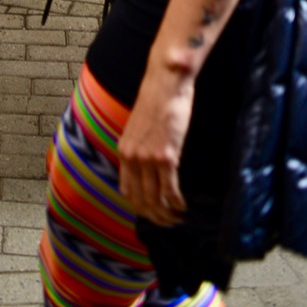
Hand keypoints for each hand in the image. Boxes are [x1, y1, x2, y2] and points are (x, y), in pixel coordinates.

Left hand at [117, 63, 194, 227]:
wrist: (165, 84)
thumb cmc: (157, 103)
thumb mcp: (139, 128)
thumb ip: (140, 148)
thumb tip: (148, 168)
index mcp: (123, 150)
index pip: (126, 190)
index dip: (139, 207)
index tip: (152, 213)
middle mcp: (132, 157)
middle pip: (140, 200)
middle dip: (155, 216)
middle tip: (169, 222)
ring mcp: (148, 158)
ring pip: (155, 199)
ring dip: (167, 214)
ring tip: (177, 218)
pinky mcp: (166, 156)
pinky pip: (170, 190)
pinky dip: (177, 203)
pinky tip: (183, 206)